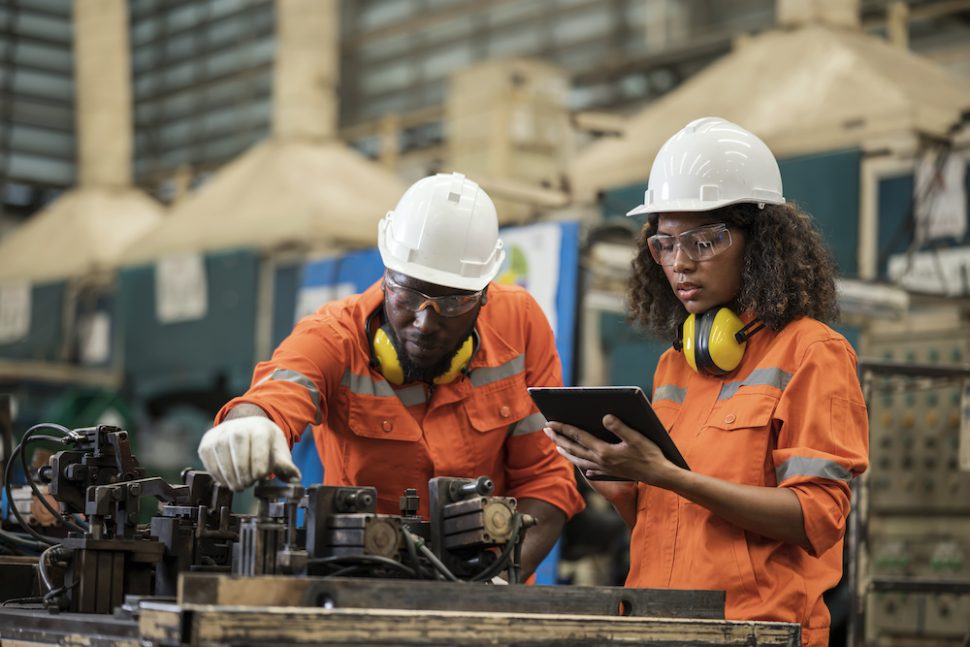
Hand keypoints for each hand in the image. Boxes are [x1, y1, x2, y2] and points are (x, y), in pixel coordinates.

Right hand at [198, 417, 300, 490]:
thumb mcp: (278, 451)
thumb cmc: (264, 444)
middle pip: (239, 446)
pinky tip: (227, 481)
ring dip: (229, 475)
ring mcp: (220, 433)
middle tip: (247, 485)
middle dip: (243, 470)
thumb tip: (296, 479)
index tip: (260, 476)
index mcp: (260, 427)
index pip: (258, 441)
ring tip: (238, 485)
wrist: (245, 429)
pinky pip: (209, 460)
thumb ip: (286, 466)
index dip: (259, 461)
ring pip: (222, 454)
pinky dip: (218, 475)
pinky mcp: (207, 442)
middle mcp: (238, 426)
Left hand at [543, 415, 678, 485]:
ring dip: (566, 452)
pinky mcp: (609, 472)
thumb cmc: (649, 454)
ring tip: (557, 445)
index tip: (551, 422)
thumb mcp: (636, 437)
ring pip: (579, 460)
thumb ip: (620, 427)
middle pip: (573, 449)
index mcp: (604, 451)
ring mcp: (603, 468)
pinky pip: (590, 468)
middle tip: (546, 429)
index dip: (564, 428)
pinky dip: (582, 464)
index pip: (578, 437)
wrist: (658, 475)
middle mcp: (600, 460)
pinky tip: (581, 464)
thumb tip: (605, 417)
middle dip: (558, 438)